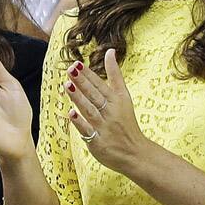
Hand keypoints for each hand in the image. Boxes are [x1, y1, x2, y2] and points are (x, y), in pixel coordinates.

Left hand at [65, 49, 146, 172]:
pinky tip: (71, 114)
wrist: (136, 152)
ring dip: (79, 98)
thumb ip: (115, 75)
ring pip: (89, 110)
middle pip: (94, 95)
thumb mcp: (124, 96)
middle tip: (70, 70)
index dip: (88, 75)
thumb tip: (111, 51)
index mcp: (116, 100)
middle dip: (82, 82)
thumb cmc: (126, 122)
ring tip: (68, 85)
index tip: (77, 64)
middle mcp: (110, 112)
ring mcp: (104, 127)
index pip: (100, 85)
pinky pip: (88, 131)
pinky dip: (80, 123)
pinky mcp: (98, 142)